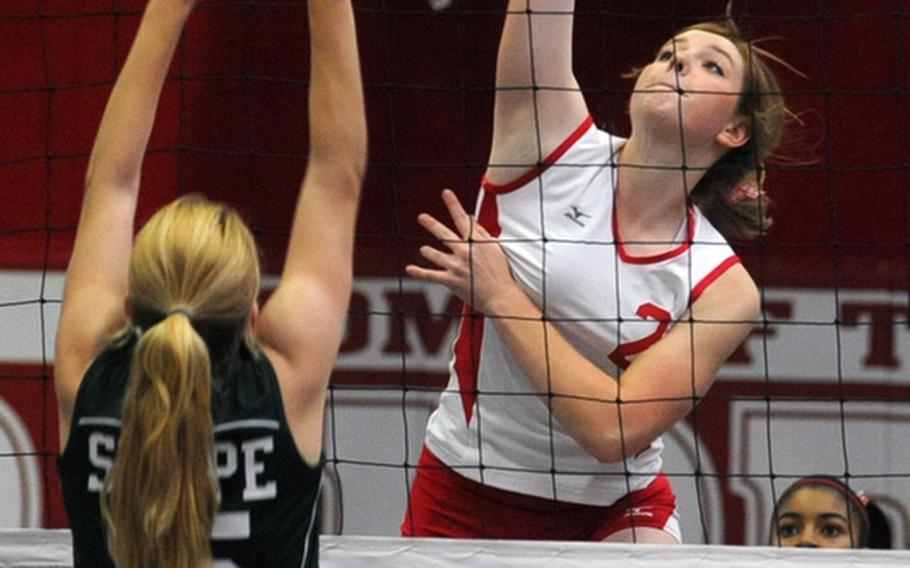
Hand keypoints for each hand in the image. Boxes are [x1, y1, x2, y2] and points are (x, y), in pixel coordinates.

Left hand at [405, 189, 517, 313]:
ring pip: (435, 254)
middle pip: (444, 234)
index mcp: (476, 242)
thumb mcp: (494, 248)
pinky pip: (431, 275)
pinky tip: (410, 269)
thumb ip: (481, 232)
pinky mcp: (451, 280)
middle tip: (422, 217)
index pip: (463, 219)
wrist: (500, 296)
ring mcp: (456, 266)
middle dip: (432, 224)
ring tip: (424, 249)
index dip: (453, 205)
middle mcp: (464, 251)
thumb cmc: (500, 273)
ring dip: (428, 251)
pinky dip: (419, 272)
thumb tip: (470, 218)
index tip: (446, 193)